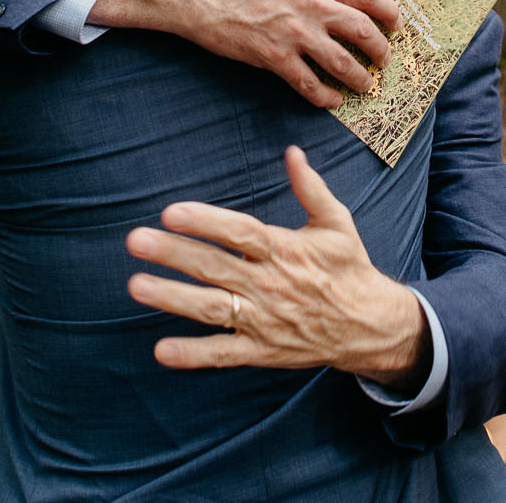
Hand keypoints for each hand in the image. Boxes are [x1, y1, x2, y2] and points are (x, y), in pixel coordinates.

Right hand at [95, 0, 400, 107]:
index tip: (396, 24)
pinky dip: (326, 97)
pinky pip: (310, 85)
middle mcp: (312, 4)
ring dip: (361, 78)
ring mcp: (295, 33)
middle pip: (364, 31)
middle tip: (384, 61)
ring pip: (344, 63)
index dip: (388, 12)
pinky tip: (332, 100)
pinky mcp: (275, 58)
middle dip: (380, 51)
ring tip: (367, 86)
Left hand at [125, 146, 427, 385]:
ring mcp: (264, 320)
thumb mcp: (336, 223)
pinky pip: (224, 354)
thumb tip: (293, 151)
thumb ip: (310, 188)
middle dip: (174, 253)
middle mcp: (271, 284)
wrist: (369, 326)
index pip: (241, 233)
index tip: (171, 211)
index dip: (206, 222)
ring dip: (173, 298)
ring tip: (136, 285)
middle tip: (135, 240)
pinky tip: (162, 350)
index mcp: (286, 250)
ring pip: (213, 308)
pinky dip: (193, 354)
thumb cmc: (347, 268)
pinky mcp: (262, 350)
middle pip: (216, 267)